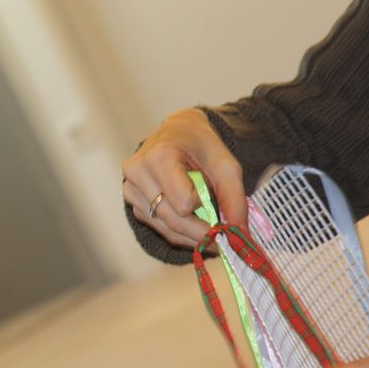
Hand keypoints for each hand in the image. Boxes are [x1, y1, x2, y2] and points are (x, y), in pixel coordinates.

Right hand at [121, 108, 246, 246]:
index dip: (205, 205)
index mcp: (158, 157)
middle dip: (201, 231)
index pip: (184, 203)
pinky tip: (191, 218)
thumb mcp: (226, 164)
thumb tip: (239, 234)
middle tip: (222, 233)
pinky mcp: (131, 202)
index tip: (215, 198)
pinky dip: (180, 231)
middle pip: (173, 220)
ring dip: (192, 234)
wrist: (177, 133)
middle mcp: (137, 173)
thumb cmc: (200, 146)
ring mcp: (130, 188)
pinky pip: (159, 228)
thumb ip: (234, 198)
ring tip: (208, 221)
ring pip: (166, 229)